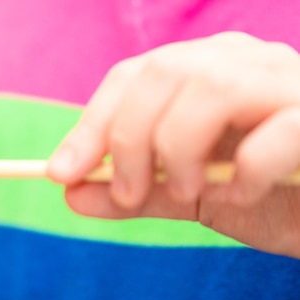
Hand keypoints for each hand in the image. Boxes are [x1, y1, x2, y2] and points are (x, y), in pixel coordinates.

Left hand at [48, 32, 299, 257]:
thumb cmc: (267, 196)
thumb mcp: (189, 196)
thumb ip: (136, 193)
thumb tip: (71, 193)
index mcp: (208, 74)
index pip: (134, 77)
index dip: (91, 124)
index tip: (61, 173)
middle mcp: (246, 63)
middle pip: (163, 74)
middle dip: (128, 140)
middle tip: (128, 195)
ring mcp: (288, 84)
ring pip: (210, 88)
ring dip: (178, 151)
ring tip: (187, 192)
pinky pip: (275, 133)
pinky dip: (244, 172)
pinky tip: (242, 196)